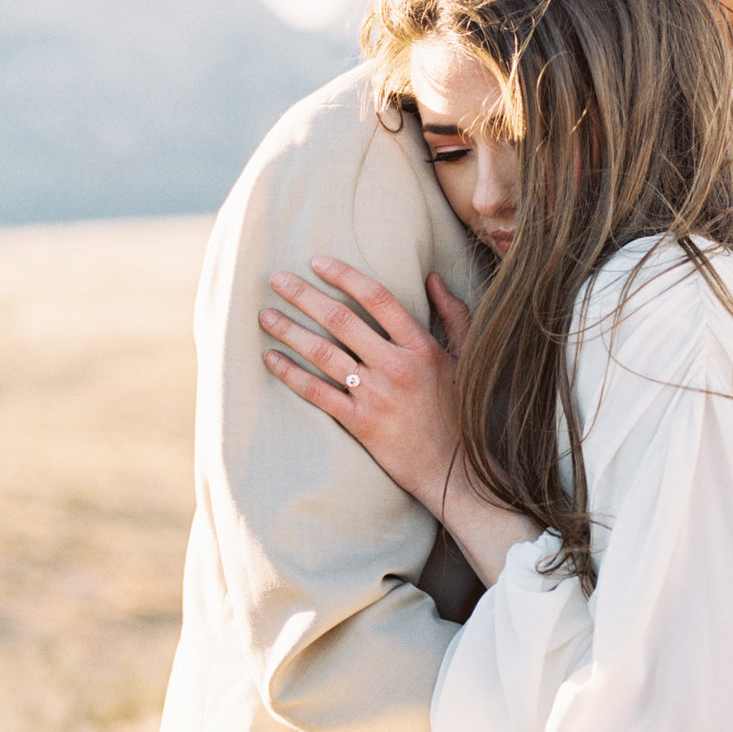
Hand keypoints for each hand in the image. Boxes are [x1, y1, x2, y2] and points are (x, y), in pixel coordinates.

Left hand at [259, 257, 464, 511]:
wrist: (453, 470)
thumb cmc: (459, 410)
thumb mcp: (466, 357)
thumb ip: (454, 313)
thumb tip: (432, 277)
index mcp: (420, 346)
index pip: (377, 298)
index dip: (344, 275)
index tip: (317, 262)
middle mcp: (396, 366)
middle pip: (341, 320)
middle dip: (304, 296)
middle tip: (277, 280)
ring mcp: (376, 396)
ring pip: (323, 354)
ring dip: (290, 331)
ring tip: (265, 316)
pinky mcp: (360, 423)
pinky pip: (317, 393)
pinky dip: (291, 374)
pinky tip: (271, 358)